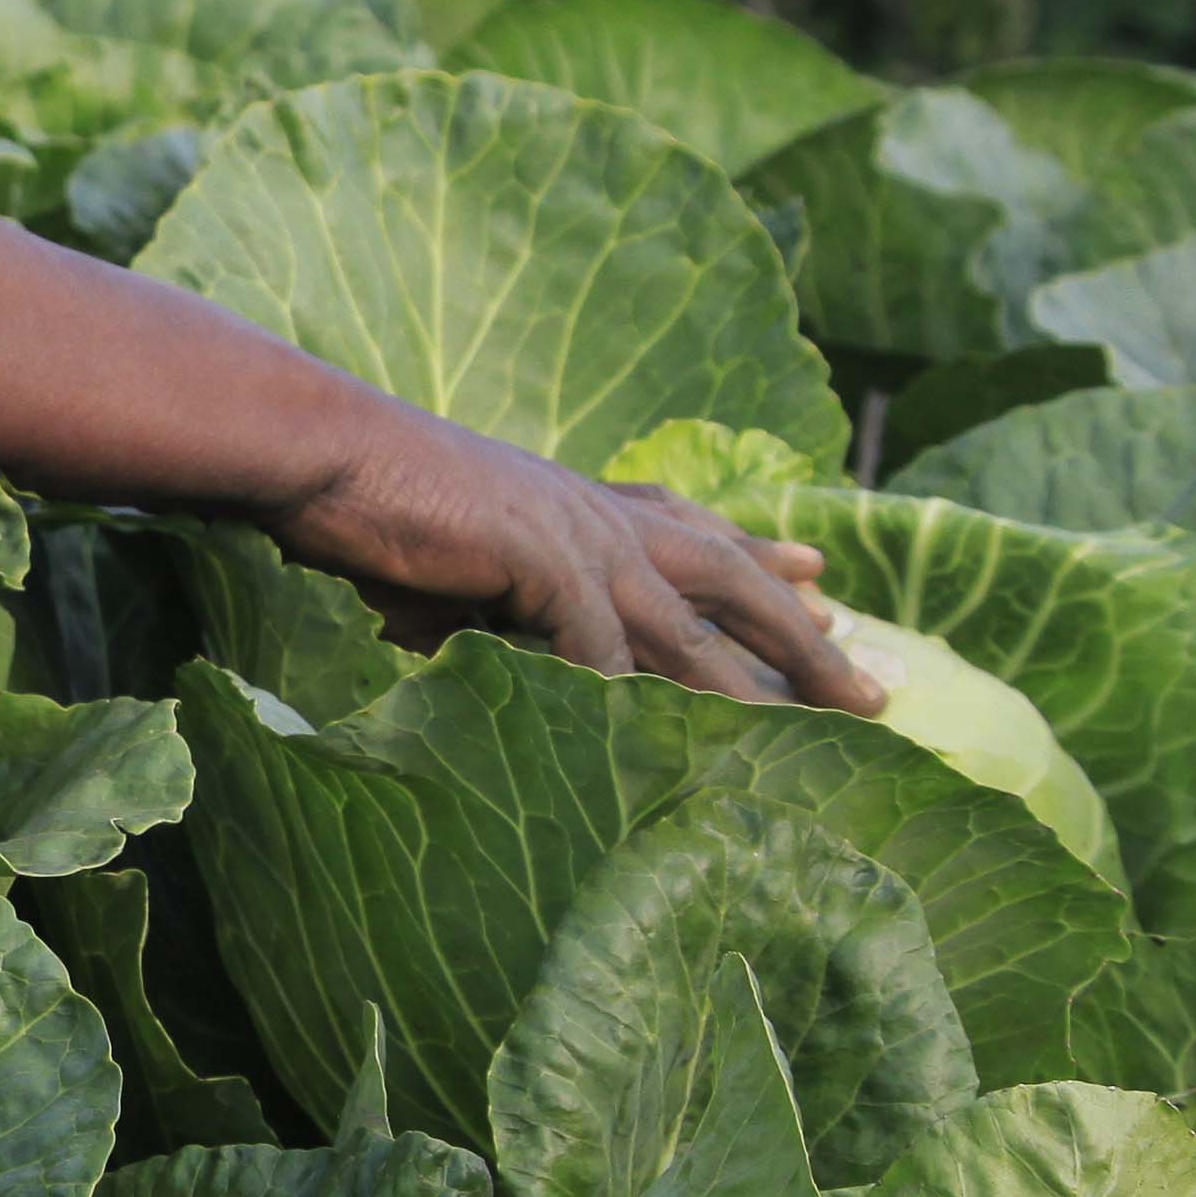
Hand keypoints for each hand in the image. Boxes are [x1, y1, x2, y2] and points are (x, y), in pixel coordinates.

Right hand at [268, 406, 876, 709]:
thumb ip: (488, 611)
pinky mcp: (543, 557)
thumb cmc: (369, 502)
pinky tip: (658, 743)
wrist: (323, 452)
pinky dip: (629, 695)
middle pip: (729, 578)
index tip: (820, 575)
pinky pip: (602, 645)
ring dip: (753, 685)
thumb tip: (492, 661)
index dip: (758, 551)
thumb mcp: (449, 563)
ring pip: (689, 625)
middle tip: (872, 689)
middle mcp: (595, 515)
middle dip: (803, 637)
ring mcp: (576, 535)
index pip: (691, 525)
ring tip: (815, 732)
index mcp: (577, 505)